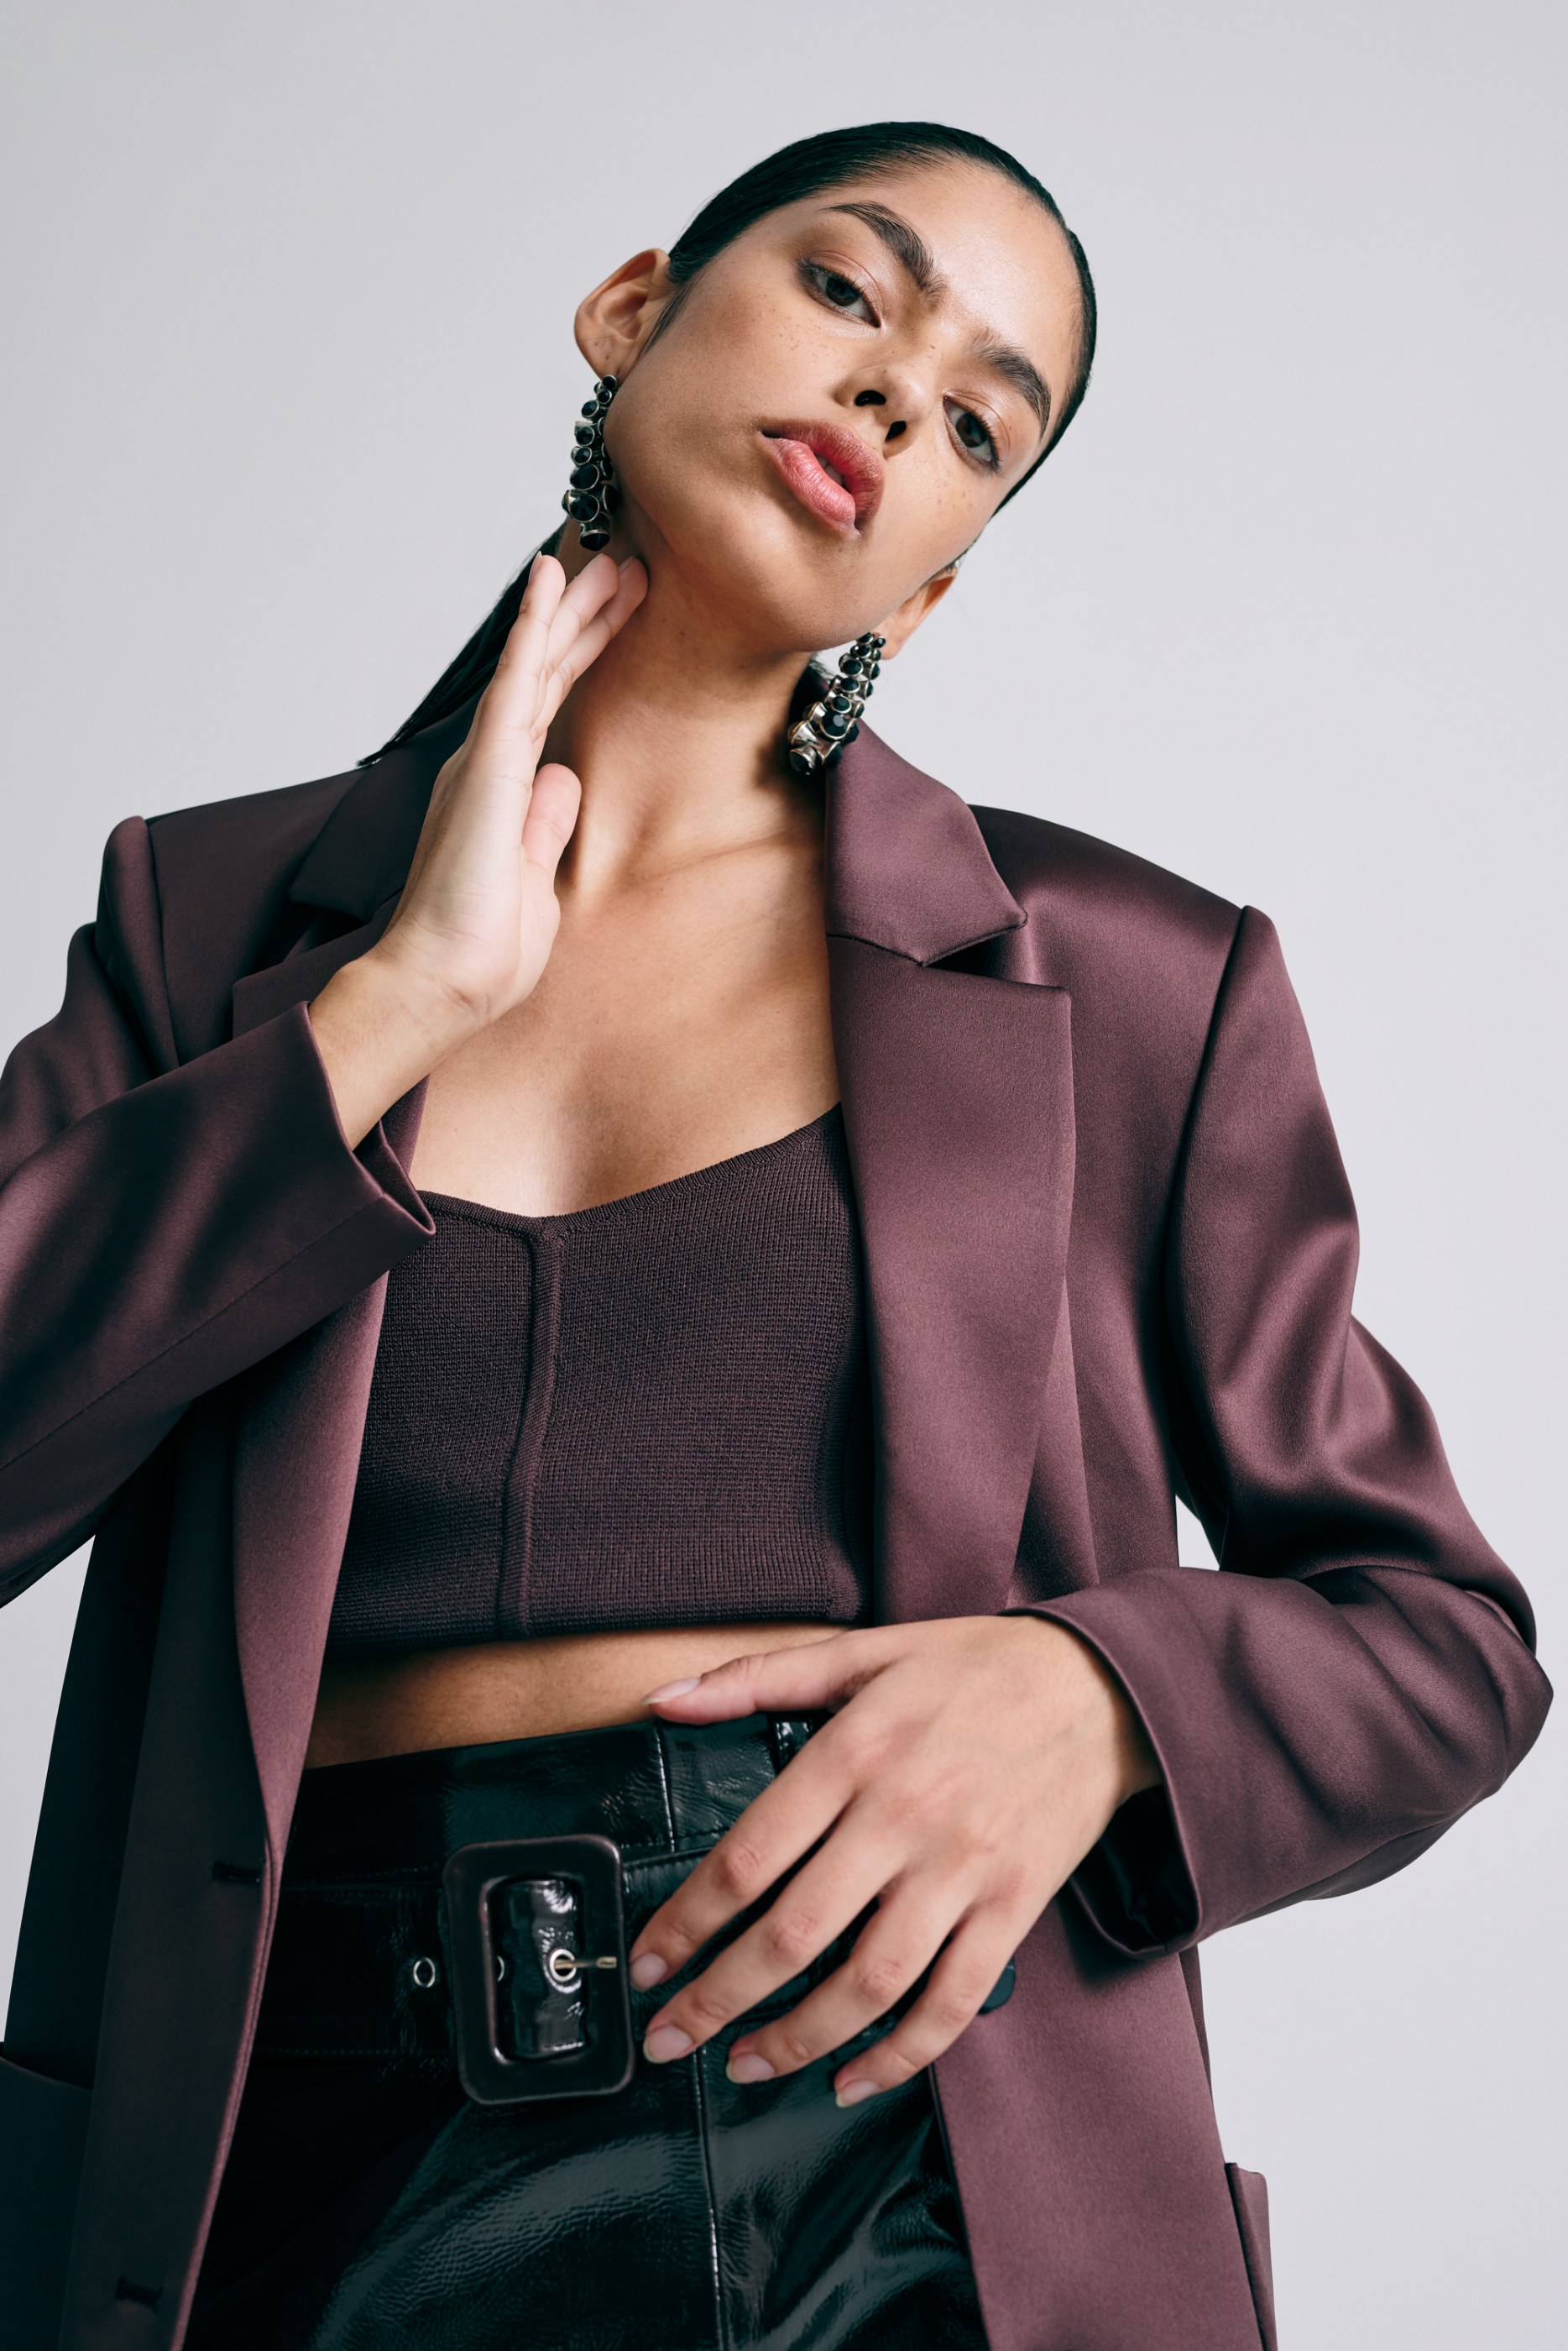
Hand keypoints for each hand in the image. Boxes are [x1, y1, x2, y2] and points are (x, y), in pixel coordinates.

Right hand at [308, 549, 645, 1143]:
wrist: (439, 987)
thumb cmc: (481, 954)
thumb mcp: (535, 884)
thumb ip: (546, 829)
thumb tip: (563, 779)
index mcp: (503, 793)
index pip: (554, 709)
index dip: (587, 657)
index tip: (624, 613)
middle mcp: (489, 766)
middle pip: (548, 674)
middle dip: (589, 620)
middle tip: (629, 565)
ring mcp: (486, 761)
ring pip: (536, 664)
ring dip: (573, 608)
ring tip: (611, 556)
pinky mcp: (486, 767)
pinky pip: (515, 681)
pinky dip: (532, 626)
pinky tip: (550, 579)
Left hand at [629, 1615, 1159, 2103]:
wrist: (1102, 1686)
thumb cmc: (974, 1666)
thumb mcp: (863, 1650)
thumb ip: (757, 1677)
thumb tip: (664, 1702)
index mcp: (855, 1751)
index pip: (748, 1857)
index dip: (686, 1921)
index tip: (650, 1961)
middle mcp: (904, 1818)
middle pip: (794, 1934)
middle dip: (718, 1999)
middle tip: (669, 2038)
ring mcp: (964, 1870)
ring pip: (869, 1984)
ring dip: (797, 2040)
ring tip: (744, 2065)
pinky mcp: (1014, 1907)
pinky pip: (953, 2002)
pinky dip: (901, 2056)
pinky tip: (851, 2079)